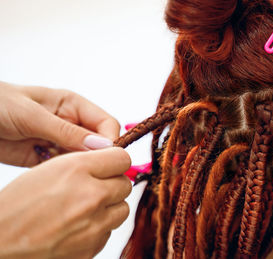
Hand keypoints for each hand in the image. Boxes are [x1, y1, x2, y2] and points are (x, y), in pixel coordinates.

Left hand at [0, 81, 119, 165]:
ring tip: (62, 173)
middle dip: (95, 158)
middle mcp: (71, 124)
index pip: (106, 124)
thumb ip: (68, 131)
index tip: (107, 159)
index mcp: (74, 106)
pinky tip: (51, 175)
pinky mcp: (46, 159)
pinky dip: (62, 175)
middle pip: (98, 145)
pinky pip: (64, 169)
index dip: (110, 141)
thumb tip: (103, 145)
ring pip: (83, 160)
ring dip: (77, 168)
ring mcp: (59, 143)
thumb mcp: (34, 115)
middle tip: (86, 171)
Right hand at [0, 147, 131, 258]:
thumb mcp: (48, 170)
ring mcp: (94, 225)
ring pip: (122, 210)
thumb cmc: (16, 206)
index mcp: (77, 170)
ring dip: (109, 207)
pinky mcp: (91, 248)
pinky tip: (77, 227)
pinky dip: (98, 228)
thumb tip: (110, 163)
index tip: (109, 165)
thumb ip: (83, 164)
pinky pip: (108, 232)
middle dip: (113, 184)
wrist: (0, 244)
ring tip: (85, 209)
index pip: (122, 158)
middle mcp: (91, 196)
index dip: (115, 161)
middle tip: (94, 188)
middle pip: (125, 185)